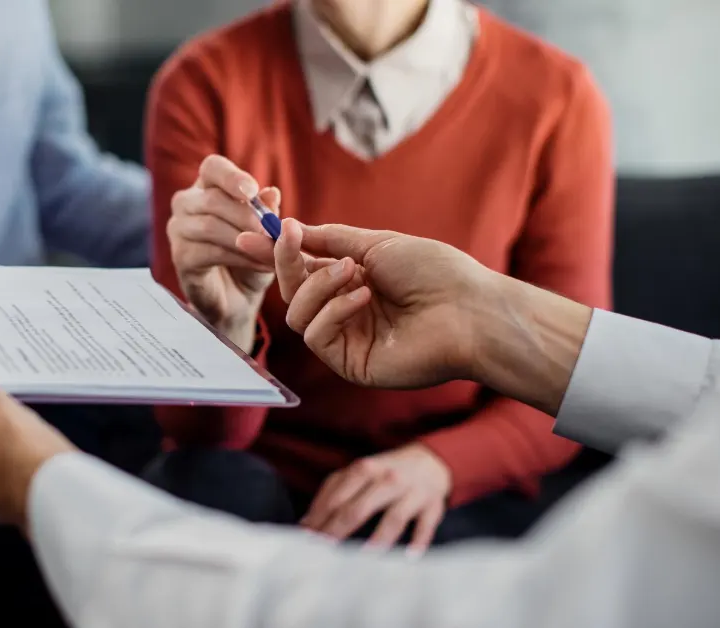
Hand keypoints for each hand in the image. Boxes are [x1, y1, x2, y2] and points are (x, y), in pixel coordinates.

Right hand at [168, 155, 280, 349]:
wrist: (238, 298)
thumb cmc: (250, 257)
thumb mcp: (265, 233)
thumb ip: (267, 212)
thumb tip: (271, 192)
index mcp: (208, 187)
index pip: (212, 167)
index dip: (231, 176)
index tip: (252, 191)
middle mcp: (187, 203)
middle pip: (212, 199)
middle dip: (247, 216)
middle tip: (274, 232)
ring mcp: (178, 230)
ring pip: (210, 226)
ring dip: (246, 239)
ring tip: (273, 253)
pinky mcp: (180, 257)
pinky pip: (209, 252)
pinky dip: (240, 258)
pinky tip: (261, 265)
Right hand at [240, 218, 496, 388]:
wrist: (470, 309)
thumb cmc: (434, 272)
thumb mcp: (375, 243)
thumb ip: (329, 240)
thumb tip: (289, 229)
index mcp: (352, 282)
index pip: (302, 269)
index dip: (276, 254)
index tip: (250, 235)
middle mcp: (345, 311)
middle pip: (292, 291)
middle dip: (286, 263)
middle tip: (288, 237)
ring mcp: (346, 339)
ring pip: (297, 314)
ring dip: (318, 286)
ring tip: (354, 272)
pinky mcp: (350, 363)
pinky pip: (316, 335)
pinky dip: (333, 310)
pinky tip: (363, 298)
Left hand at [300, 444, 450, 553]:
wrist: (429, 461)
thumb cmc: (385, 472)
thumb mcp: (358, 473)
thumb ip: (332, 492)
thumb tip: (305, 523)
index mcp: (365, 469)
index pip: (337, 497)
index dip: (320, 519)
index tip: (306, 539)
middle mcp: (388, 479)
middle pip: (359, 508)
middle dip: (338, 531)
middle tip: (324, 552)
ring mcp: (412, 493)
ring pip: (393, 518)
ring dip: (378, 540)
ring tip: (362, 560)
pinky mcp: (432, 506)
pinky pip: (425, 525)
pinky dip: (418, 541)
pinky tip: (408, 557)